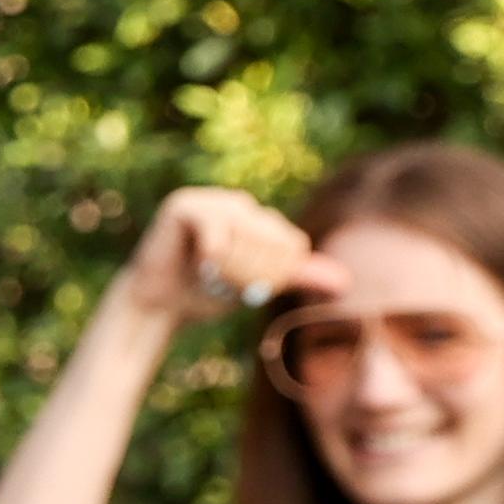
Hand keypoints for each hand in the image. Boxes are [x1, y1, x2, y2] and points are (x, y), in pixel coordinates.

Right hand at [116, 186, 342, 327]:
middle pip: (273, 244)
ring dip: (229, 270)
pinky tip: (190, 263)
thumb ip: (297, 277)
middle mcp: (239, 203)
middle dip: (249, 275)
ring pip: (246, 242)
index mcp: (260, 218)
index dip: (272, 275)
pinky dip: (207, 262)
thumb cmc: (205, 293)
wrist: (157, 302)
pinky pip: (217, 240)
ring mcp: (211, 200)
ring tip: (206, 274)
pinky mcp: (185, 205)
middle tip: (220, 283)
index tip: (243, 288)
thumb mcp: (258, 285)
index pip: (292, 246)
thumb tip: (347, 282)